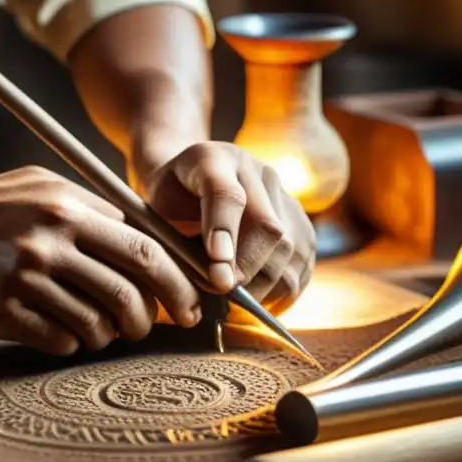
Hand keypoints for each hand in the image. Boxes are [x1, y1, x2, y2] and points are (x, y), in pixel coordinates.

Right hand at [0, 166, 203, 355]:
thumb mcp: (35, 186)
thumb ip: (89, 205)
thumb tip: (147, 234)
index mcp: (66, 206)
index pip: (144, 249)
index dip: (176, 282)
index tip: (187, 304)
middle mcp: (50, 239)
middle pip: (130, 290)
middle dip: (151, 318)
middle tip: (146, 327)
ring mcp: (25, 277)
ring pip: (98, 322)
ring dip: (107, 334)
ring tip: (98, 330)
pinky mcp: (1, 311)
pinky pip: (60, 340)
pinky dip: (71, 343)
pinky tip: (61, 334)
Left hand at [140, 142, 316, 315]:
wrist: (190, 180)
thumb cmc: (168, 201)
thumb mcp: (156, 208)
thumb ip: (174, 236)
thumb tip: (207, 282)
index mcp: (212, 159)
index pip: (226, 195)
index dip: (223, 234)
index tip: (217, 274)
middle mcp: (255, 170)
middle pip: (267, 226)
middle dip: (247, 270)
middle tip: (226, 295)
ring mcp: (281, 190)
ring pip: (292, 246)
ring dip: (267, 283)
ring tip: (241, 302)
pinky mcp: (298, 215)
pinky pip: (305, 257)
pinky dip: (287, 285)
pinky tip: (264, 299)